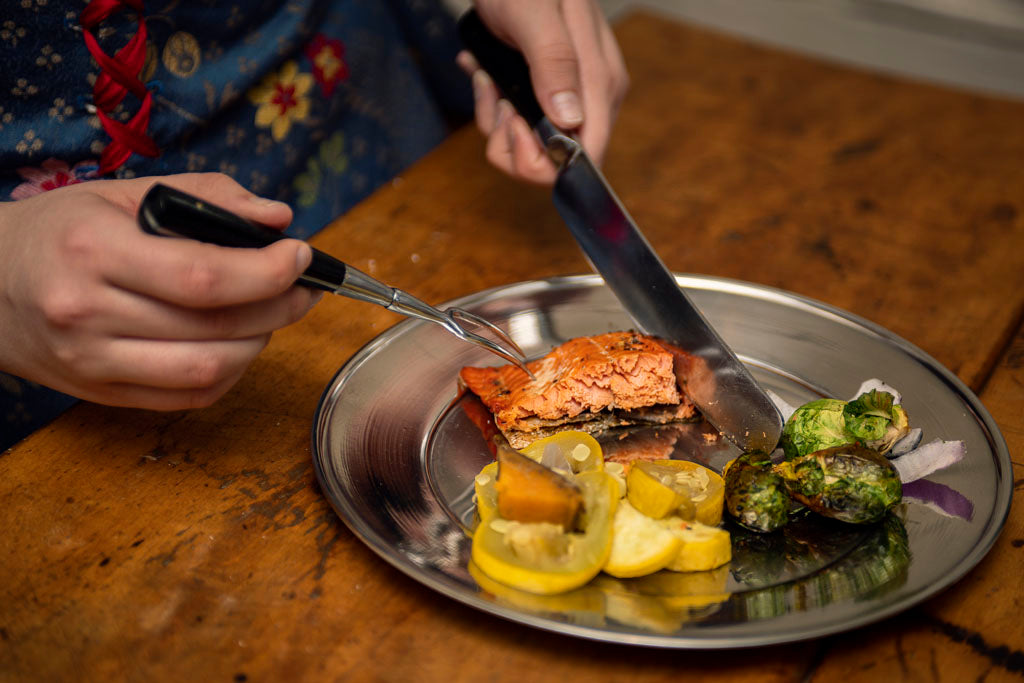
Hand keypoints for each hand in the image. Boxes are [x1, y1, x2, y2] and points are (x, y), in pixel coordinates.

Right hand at [0, 173, 319, 409]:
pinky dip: (231, 372)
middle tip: (303, 287)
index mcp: (93, 250)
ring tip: (271, 313)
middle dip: (279, 306)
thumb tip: (277, 217)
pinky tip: (239, 342)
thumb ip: (205, 196)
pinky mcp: (101, 394)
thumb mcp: (122, 193)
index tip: (300, 255)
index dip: (267, 271)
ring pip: (209, 370)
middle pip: (215, 326)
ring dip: (260, 343)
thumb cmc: (60, 232)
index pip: (203, 275)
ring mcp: (92, 363)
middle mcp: (89, 313)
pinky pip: (189, 396)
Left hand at [458, 0, 628, 184]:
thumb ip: (553, 62)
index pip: (587, 157)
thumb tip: (569, 119)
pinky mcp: (548, 94)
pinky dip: (493, 109)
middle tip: (497, 101)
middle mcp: (592, 97)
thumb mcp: (533, 15)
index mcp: (600, 83)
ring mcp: (571, 97)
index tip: (514, 125)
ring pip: (532, 148)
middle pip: (556, 161)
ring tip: (488, 80)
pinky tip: (487, 76)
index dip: (544, 160)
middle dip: (513, 143)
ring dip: (496, 123)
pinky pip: (520, 126)